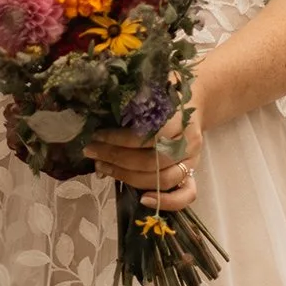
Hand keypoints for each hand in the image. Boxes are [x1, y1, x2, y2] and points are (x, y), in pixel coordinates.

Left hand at [86, 87, 205, 212]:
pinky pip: (187, 194)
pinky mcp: (193, 172)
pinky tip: (141, 200)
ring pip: (163, 179)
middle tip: (91, 152)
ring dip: (128, 178)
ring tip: (102, 168)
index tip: (97, 135)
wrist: (194, 97)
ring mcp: (192, 159)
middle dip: (116, 159)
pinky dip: (166, 202)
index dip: (120, 139)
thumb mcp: (150, 83)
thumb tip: (96, 105)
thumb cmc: (166, 89)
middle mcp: (188, 141)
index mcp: (179, 117)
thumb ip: (132, 96)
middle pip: (152, 161)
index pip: (149, 135)